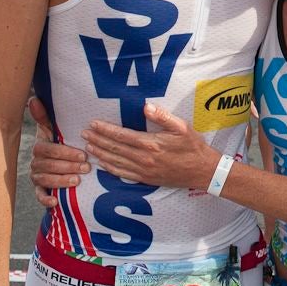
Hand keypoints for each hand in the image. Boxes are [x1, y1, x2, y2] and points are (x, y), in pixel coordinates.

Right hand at [28, 96, 90, 206]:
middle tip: (86, 167)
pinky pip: (39, 196)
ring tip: (78, 181)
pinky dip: (46, 200)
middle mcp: (36, 162)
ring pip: (45, 180)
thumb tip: (32, 99)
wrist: (61, 162)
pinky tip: (55, 202)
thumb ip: (45, 117)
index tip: (83, 154)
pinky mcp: (40, 191)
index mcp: (41, 147)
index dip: (65, 152)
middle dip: (68, 166)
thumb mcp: (54, 130)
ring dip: (61, 181)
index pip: (48, 150)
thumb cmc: (59, 143)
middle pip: (48, 166)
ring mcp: (37, 177)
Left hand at [80, 104, 217, 188]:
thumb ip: (163, 117)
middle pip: (115, 149)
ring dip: (100, 154)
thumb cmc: (193, 147)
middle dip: (98, 140)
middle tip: (84, 134)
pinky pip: (123, 174)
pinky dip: (110, 168)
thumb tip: (146, 106)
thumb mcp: (182, 127)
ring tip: (88, 147)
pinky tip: (102, 164)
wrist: (202, 171)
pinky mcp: (146, 179)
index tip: (93, 124)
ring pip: (116, 162)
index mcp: (151, 144)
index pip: (122, 136)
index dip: (105, 130)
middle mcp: (144, 159)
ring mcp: (144, 171)